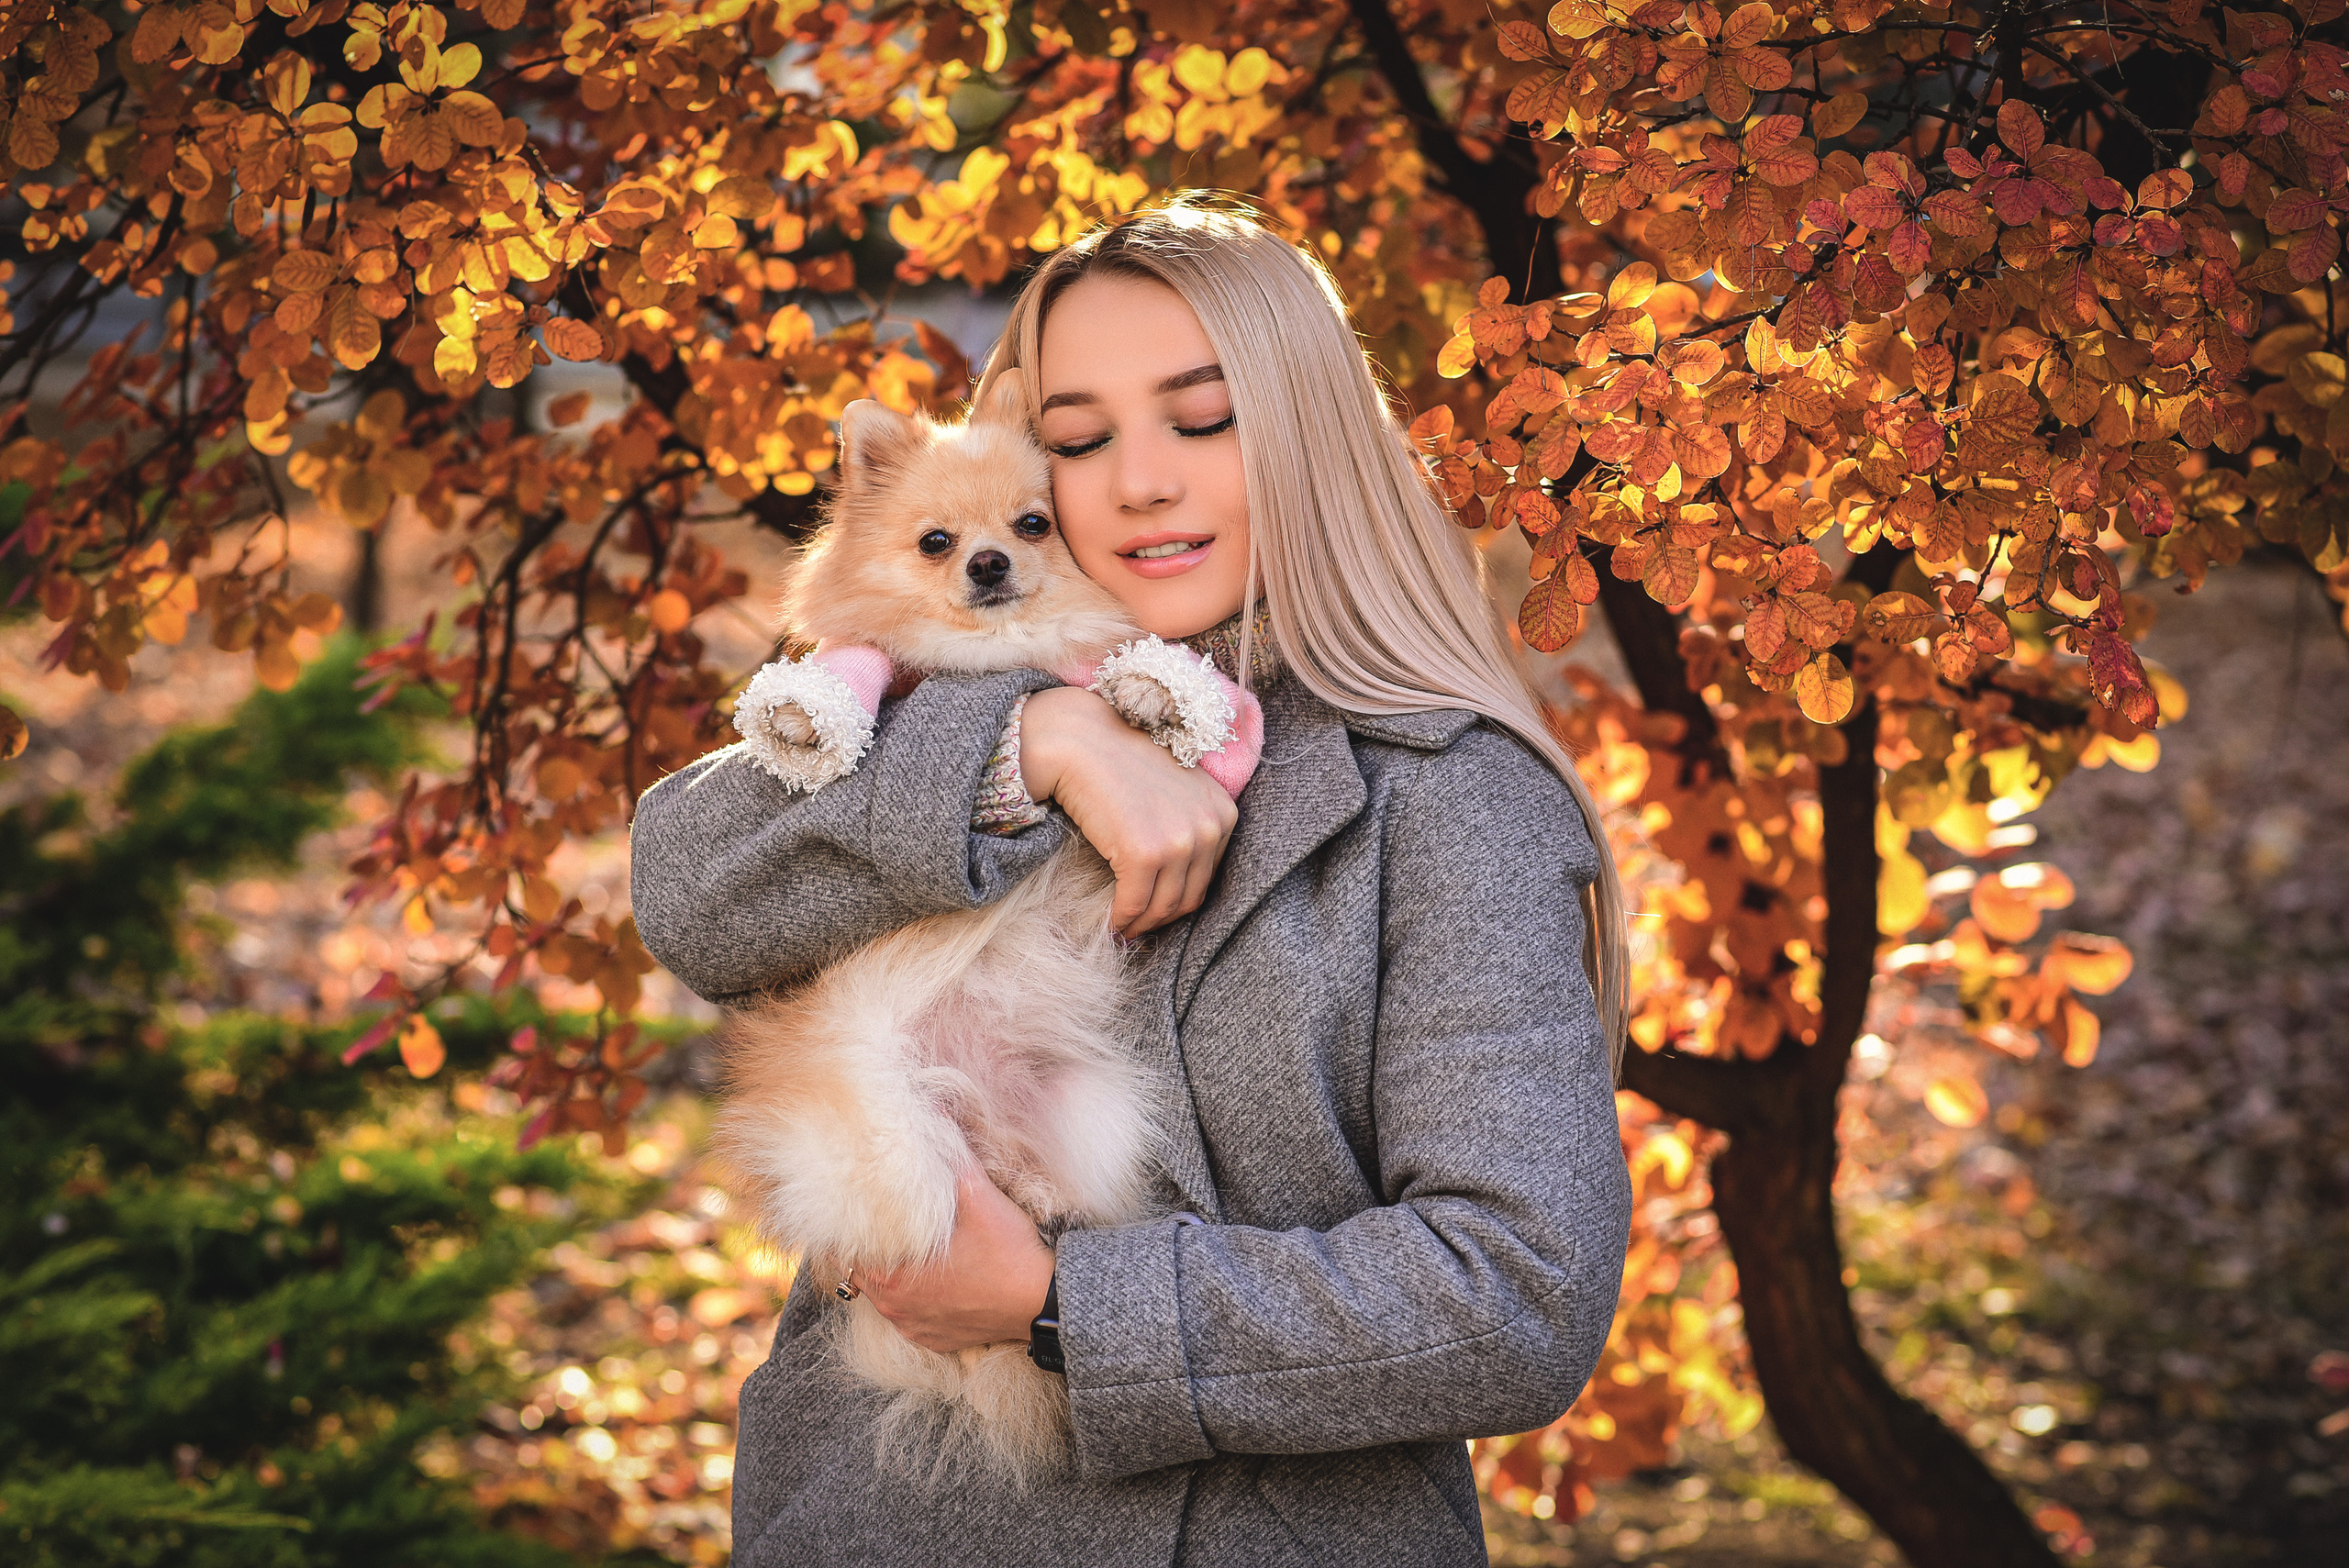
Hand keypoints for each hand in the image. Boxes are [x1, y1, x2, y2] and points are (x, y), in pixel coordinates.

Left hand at [857, 1170, 1056, 1354]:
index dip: (846, 1227)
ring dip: (887, 1271)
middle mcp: (893, 1307)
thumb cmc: (1008, 1252)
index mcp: (891, 1274)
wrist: (1042, 1303)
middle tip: (877, 1221)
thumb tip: (935, 1111)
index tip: (853, 1208)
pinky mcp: (931, 1339)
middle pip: (858, 1272)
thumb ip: (952, 1155)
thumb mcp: (979, 1196)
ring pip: (881, 1295)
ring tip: (902, 1247)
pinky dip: (909, 1296)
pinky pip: (906, 1315)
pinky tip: (928, 1277)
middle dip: (866, 1247)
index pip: (845, 1250)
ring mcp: (911, 1326)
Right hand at [1019, 685, 1237, 937]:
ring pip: (1163, 908)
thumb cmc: (1122, 764)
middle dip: (1161, 918)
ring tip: (1123, 927)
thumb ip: (1190, 827)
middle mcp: (1210, 828)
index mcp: (1224, 813)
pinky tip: (1109, 923)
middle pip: (1189, 897)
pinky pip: (1134, 904)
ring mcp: (1179, 842)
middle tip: (1137, 925)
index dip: (1179, 898)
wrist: (1083, 742)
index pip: (1207, 877)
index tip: (1155, 906)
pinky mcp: (1145, 854)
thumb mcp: (1178, 791)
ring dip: (1141, 925)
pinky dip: (1121, 920)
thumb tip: (1177, 882)